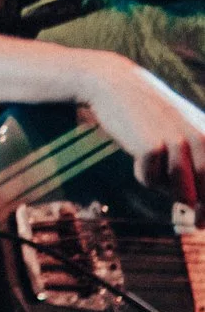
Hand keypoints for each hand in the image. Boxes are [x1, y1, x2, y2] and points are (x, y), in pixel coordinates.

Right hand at [80, 57, 204, 202]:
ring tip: (153, 167)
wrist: (116, 85)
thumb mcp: (183, 131)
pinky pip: (149, 180)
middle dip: (203, 212)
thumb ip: (198, 161)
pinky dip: (143, 176)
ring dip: (167, 190)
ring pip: (181, 190)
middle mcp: (201, 139)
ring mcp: (177, 142)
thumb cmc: (151, 115)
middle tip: (196, 225)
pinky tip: (136, 153)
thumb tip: (198, 204)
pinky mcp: (151, 146)